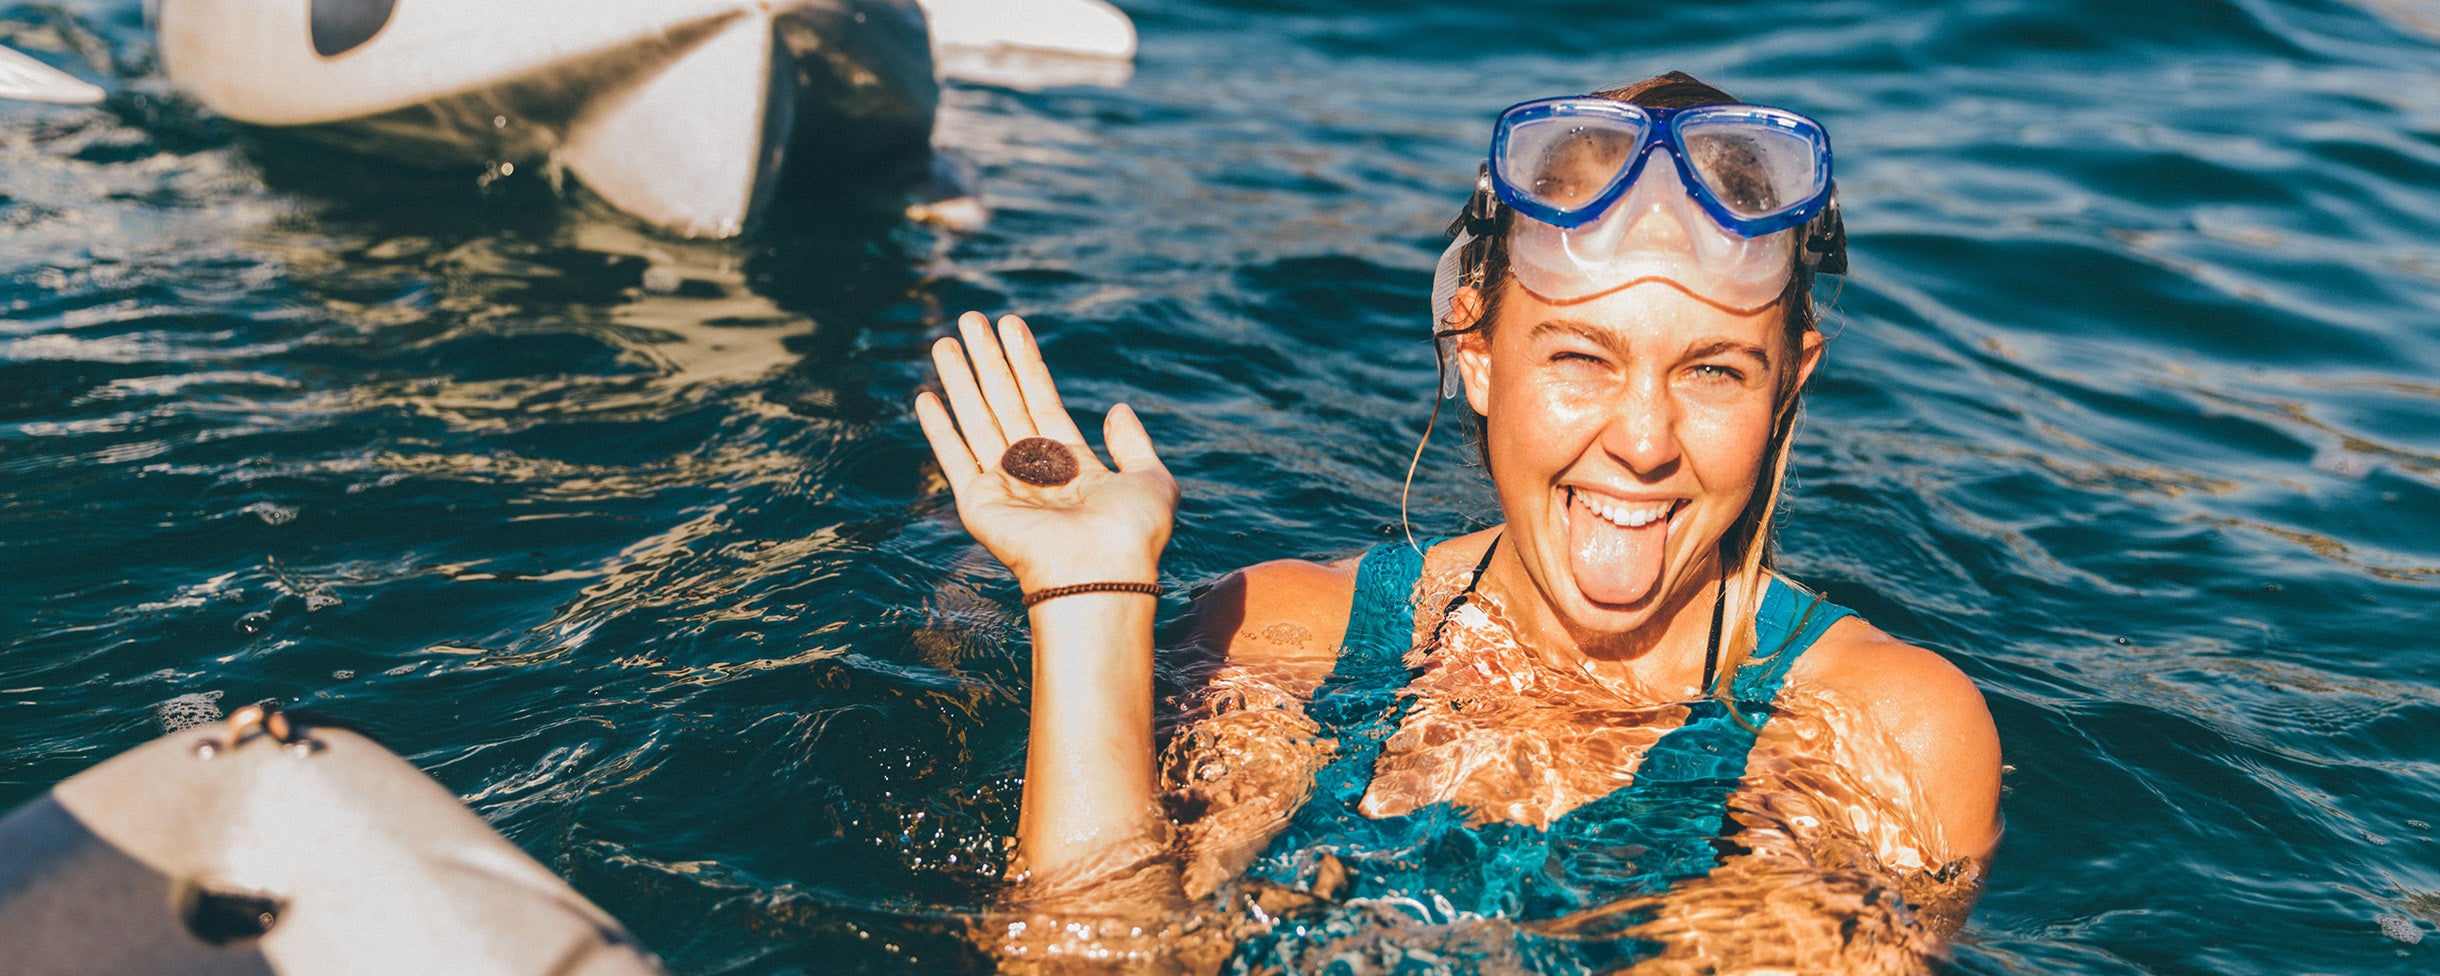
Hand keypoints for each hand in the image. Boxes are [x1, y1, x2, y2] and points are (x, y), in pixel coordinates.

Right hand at [916, 312, 1177, 590]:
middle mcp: (1034, 472)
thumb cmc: (1132, 535)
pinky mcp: (978, 504)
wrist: (1100, 574)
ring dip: (960, 380)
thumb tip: (1117, 408)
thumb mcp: (1152, 480)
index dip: (1027, 362)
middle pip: (1005, 402)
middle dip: (989, 359)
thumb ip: (1134, 444)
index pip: (1042, 400)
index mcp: (1073, 465)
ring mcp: (1003, 487)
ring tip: (946, 340)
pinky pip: (954, 458)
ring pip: (977, 419)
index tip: (1011, 324)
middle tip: (971, 318)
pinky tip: (926, 397)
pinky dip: (939, 429)